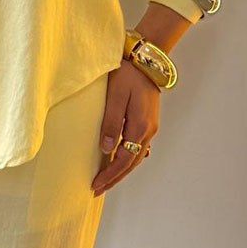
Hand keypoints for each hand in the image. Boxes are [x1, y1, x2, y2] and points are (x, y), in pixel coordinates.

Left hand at [91, 59, 159, 196]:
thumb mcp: (115, 95)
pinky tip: (121, 158)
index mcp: (140, 126)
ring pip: (137, 156)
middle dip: (115, 177)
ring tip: (107, 178)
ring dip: (122, 169)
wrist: (146, 58)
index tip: (96, 185)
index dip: (109, 174)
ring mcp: (150, 125)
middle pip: (131, 163)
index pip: (124, 160)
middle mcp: (148, 130)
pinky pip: (139, 145)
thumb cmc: (129, 73)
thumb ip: (111, 122)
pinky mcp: (148, 119)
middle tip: (99, 189)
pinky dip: (129, 156)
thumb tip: (106, 150)